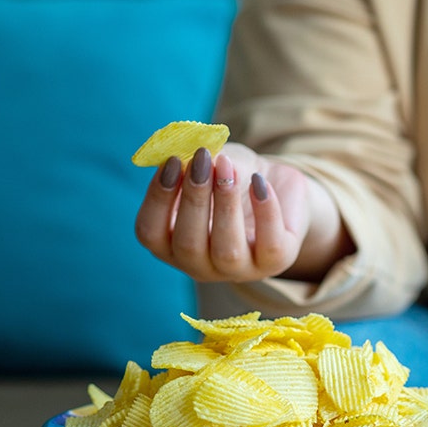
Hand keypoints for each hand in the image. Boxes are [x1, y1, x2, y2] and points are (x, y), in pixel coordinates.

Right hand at [135, 144, 351, 283]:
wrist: (276, 183)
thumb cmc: (232, 174)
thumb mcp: (211, 162)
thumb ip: (198, 161)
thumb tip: (193, 157)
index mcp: (171, 244)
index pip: (150, 233)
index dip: (158, 198)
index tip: (173, 161)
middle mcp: (201, 265)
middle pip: (188, 245)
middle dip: (193, 198)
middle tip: (202, 160)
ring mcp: (239, 269)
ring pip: (227, 251)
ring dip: (224, 205)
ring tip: (228, 167)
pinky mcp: (275, 261)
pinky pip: (270, 245)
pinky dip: (265, 211)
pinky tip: (259, 181)